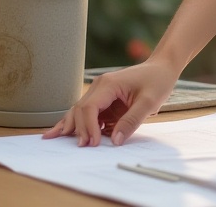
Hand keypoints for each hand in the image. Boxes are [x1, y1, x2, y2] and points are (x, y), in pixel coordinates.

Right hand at [42, 60, 176, 145]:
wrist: (162, 68)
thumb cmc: (157, 80)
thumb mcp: (149, 102)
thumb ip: (131, 121)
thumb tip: (114, 141)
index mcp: (109, 84)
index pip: (89, 108)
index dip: (88, 127)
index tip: (92, 144)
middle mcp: (99, 86)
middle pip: (80, 110)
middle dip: (79, 130)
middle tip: (82, 148)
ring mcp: (100, 92)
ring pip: (79, 110)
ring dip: (71, 125)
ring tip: (53, 138)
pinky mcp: (104, 99)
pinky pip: (88, 112)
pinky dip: (78, 123)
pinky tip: (64, 132)